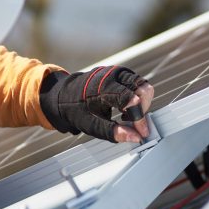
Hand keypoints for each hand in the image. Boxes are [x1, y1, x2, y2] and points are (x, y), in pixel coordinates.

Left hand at [39, 66, 154, 142]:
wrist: (64, 95)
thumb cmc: (77, 110)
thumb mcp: (91, 125)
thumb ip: (113, 132)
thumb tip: (135, 137)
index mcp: (103, 87)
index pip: (131, 100)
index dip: (139, 118)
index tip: (142, 132)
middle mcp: (113, 75)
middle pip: (143, 88)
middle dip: (143, 109)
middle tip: (131, 122)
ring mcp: (119, 72)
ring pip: (143, 86)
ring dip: (141, 103)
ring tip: (125, 115)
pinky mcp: (122, 74)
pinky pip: (139, 85)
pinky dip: (137, 98)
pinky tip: (123, 109)